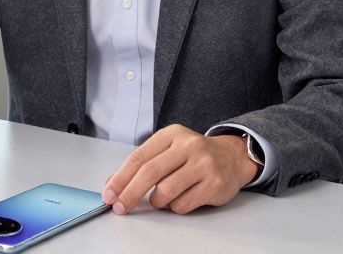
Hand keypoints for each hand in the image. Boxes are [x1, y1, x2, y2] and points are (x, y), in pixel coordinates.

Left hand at [102, 125, 258, 214]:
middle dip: (130, 193)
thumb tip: (112, 184)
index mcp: (171, 134)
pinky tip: (180, 198)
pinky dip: (175, 207)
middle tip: (119, 207)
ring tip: (161, 198)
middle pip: (150, 173)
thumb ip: (142, 163)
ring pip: (166, 191)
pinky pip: (183, 204)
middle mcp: (188, 146)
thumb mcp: (168, 150)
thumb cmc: (193, 155)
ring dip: (157, 201)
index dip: (120, 178)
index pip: (138, 157)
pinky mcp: (214, 184)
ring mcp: (203, 164)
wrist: (233, 156)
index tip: (109, 194)